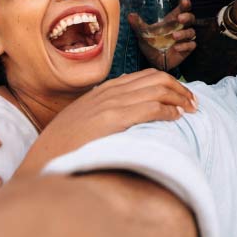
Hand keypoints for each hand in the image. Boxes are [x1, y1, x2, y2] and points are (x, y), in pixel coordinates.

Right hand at [16, 69, 197, 175]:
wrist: (42, 160)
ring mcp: (110, 104)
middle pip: (155, 78)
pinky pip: (150, 106)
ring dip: (179, 98)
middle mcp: (108, 92)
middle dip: (180, 89)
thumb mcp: (83, 120)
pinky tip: (177, 118)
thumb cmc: (63, 148)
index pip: (144, 76)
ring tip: (191, 110)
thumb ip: (104, 111)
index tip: (181, 97)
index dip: (168, 84)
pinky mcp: (112, 119)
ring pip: (157, 89)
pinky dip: (169, 109)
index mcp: (102, 90)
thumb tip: (130, 113)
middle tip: (194, 103)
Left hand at [129, 0, 196, 70]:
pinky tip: (176, 48)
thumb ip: (138, 25)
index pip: (182, 9)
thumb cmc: (151, 44)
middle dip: (187, 17)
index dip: (185, 5)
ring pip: (191, 32)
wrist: (153, 61)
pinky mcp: (187, 49)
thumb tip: (130, 15)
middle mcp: (180, 27)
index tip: (184, 2)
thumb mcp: (143, 33)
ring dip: (184, 33)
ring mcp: (184, 38)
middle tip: (180, 18)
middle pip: (190, 18)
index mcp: (172, 20)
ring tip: (174, 36)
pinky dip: (184, 46)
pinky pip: (191, 45)